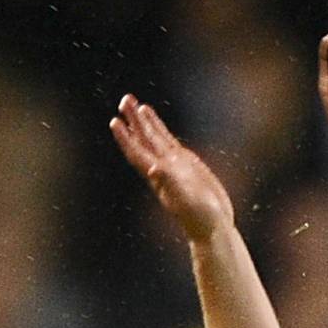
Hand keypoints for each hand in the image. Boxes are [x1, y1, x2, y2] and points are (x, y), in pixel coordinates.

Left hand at [109, 94, 234, 242]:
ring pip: (156, 140)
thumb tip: (154, 168)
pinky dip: (161, 131)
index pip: (138, 153)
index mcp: (160, 177)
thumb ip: (170, 184)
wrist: (213, 228)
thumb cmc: (200, 219)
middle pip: (144, 140)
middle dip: (133, 121)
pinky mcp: (187, 165)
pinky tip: (155, 123)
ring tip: (137, 105)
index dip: (126, 138)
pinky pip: (170, 143)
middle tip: (125, 99)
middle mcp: (163, 170)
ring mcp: (174, 167)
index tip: (115, 121)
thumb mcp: (186, 201)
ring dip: (145, 123)